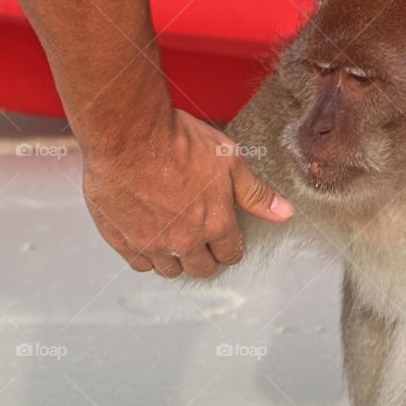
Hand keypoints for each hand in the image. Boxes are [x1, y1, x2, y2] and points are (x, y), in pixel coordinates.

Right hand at [81, 109, 292, 277]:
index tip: (225, 237)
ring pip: (169, 269)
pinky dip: (146, 256)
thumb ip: (255, 192)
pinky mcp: (122, 239)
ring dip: (176, 258)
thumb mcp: (228, 159)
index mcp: (215, 224)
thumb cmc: (177, 141)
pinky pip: (139, 264)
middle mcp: (185, 241)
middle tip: (200, 239)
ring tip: (174, 239)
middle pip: (201, 268)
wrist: (129, 135)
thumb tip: (284, 212)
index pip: (230, 253)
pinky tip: (148, 239)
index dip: (230, 245)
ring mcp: (152, 243)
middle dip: (205, 256)